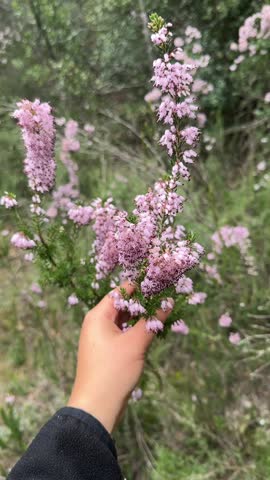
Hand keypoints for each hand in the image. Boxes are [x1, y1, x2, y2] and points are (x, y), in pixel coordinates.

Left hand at [68, 282, 172, 432]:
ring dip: (143, 318)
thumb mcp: (135, 343)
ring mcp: (101, 337)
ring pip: (125, 321)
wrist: (96, 407)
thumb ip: (152, 321)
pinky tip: (154, 332)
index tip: (161, 285)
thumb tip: (167, 302)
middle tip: (168, 299)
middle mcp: (97, 323)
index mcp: (98, 315)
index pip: (121, 292)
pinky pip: (124, 334)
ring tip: (165, 314)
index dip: (141, 287)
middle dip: (145, 303)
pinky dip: (137, 331)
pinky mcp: (107, 351)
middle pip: (123, 305)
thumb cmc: (113, 371)